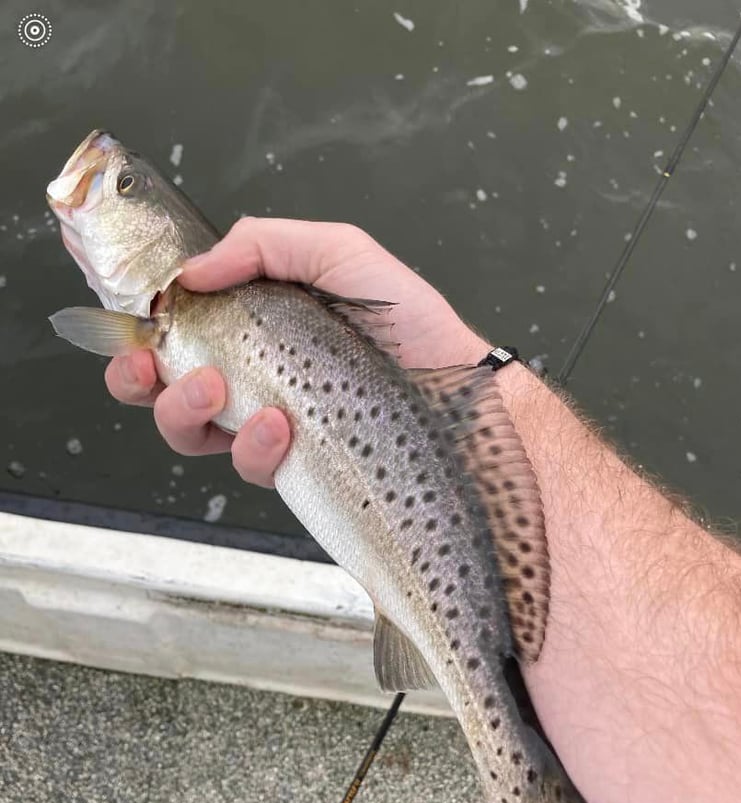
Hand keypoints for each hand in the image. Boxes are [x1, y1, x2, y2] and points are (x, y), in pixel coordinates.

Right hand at [105, 218, 488, 486]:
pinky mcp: (292, 466)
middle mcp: (252, 376)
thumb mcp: (339, 253)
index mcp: (254, 324)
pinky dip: (251, 444)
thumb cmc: (409, 322)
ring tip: (216, 389)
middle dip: (137, 377)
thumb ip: (264, 244)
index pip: (178, 325)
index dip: (139, 325)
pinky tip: (281, 423)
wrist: (459, 386)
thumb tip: (193, 270)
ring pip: (189, 432)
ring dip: (182, 410)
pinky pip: (246, 464)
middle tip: (151, 363)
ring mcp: (268, 425)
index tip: (126, 317)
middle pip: (163, 385)